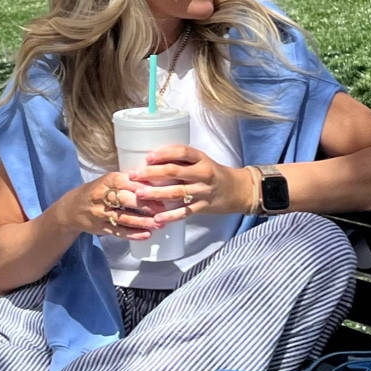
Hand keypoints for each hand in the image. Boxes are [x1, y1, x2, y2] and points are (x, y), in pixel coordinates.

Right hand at [65, 171, 160, 241]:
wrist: (72, 208)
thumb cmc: (97, 192)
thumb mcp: (108, 181)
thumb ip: (128, 182)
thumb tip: (156, 183)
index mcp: (107, 180)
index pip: (126, 182)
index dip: (143, 187)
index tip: (159, 191)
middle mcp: (102, 196)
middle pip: (126, 200)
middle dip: (146, 205)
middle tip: (163, 209)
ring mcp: (100, 213)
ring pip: (124, 218)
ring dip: (143, 222)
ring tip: (159, 224)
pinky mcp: (100, 227)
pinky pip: (119, 232)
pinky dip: (133, 234)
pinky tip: (145, 235)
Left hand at [126, 145, 249, 225]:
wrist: (237, 190)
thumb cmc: (214, 173)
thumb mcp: (202, 161)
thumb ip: (182, 161)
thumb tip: (151, 161)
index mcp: (201, 158)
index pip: (182, 152)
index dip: (163, 154)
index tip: (147, 157)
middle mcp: (203, 173)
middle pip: (174, 172)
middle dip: (151, 173)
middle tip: (133, 176)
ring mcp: (203, 191)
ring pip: (177, 192)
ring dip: (156, 193)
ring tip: (140, 195)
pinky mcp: (204, 207)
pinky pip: (185, 212)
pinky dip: (170, 215)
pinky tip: (157, 218)